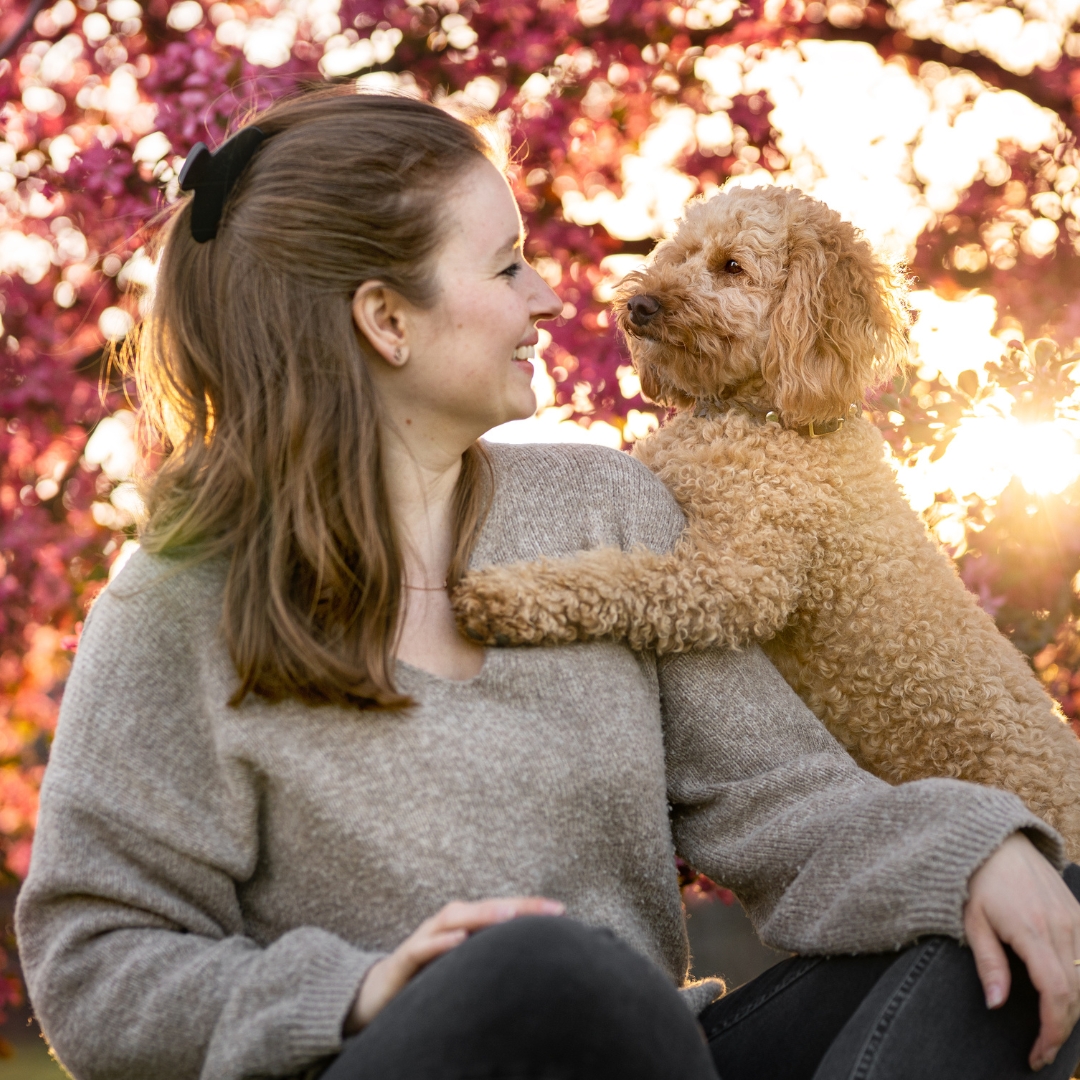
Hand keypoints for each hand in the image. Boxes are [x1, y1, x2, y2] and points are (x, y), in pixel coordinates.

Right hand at [345, 896, 564, 1033]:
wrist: (378, 993)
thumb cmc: (429, 977)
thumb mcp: (464, 967)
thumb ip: (490, 958)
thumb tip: (532, 961)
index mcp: (464, 925)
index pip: (501, 912)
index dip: (529, 908)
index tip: (561, 910)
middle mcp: (447, 924)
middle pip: (484, 908)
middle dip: (515, 906)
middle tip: (546, 909)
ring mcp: (425, 938)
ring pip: (454, 918)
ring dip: (480, 915)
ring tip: (507, 915)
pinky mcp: (405, 959)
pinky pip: (422, 947)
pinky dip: (440, 942)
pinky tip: (458, 940)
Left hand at [964, 833, 1079, 1069]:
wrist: (995, 840)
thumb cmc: (976, 879)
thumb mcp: (972, 920)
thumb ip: (988, 963)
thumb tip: (996, 1004)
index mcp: (1032, 930)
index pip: (1056, 994)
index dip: (1052, 1030)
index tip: (1038, 1053)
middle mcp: (1062, 926)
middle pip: (1076, 993)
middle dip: (1062, 1028)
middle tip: (1042, 1051)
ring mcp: (1075, 919)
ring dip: (1074, 1009)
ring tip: (1051, 1029)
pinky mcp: (1079, 914)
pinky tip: (1066, 998)